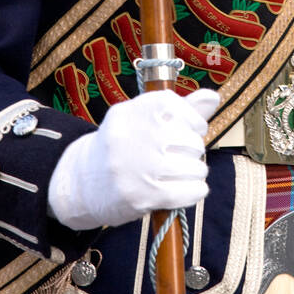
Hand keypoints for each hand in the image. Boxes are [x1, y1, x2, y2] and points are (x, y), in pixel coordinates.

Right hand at [48, 87, 219, 229]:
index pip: (177, 107)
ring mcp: (134, 167)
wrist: (80, 183)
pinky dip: (196, 191)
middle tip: (183, 156)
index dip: (192, 121)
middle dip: (194, 150)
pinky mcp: (139, 196)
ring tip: (186, 173)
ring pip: (193, 167)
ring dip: (196, 172)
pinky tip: (189, 189)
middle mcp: (130, 135)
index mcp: (130, 111)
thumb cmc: (120, 147)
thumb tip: (213, 97)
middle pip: (190, 141)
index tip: (192, 130)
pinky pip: (187, 192)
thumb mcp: (139, 119)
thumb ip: (178, 108)